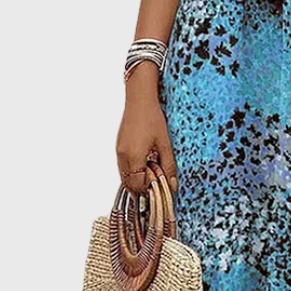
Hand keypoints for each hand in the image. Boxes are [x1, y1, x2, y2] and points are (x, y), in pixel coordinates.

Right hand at [117, 69, 178, 194]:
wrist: (139, 101)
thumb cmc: (152, 118)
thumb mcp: (165, 143)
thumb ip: (169, 165)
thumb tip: (172, 184)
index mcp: (134, 157)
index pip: (138, 185)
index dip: (149, 189)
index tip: (160, 186)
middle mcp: (123, 157)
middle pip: (129, 184)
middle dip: (142, 187)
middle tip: (156, 181)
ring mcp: (119, 152)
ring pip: (124, 176)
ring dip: (137, 179)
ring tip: (152, 171)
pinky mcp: (118, 147)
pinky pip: (123, 167)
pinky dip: (132, 171)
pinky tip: (144, 163)